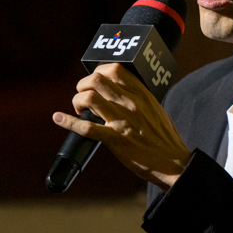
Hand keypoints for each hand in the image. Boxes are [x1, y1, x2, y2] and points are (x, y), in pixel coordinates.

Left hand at [54, 63, 192, 189]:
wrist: (174, 163)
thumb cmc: (165, 138)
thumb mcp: (155, 109)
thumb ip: (139, 98)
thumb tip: (120, 92)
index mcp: (142, 94)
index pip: (115, 69)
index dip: (98, 71)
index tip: (94, 79)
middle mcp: (131, 103)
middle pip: (97, 79)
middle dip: (83, 84)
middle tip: (82, 95)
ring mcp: (122, 121)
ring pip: (89, 98)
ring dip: (77, 100)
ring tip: (79, 109)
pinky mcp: (116, 140)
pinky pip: (87, 128)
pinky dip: (68, 122)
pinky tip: (58, 118)